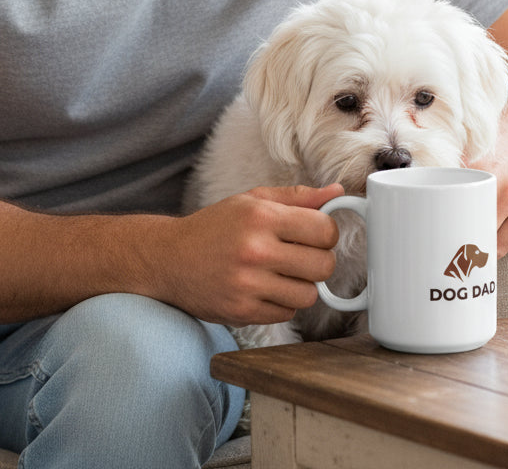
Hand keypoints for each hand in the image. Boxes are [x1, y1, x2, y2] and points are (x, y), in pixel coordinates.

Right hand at [154, 184, 343, 325]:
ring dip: (301, 286)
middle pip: (323, 266)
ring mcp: (248, 285)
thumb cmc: (215, 226)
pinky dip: (281, 304)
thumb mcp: (252, 200)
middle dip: (318, 261)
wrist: (169, 259)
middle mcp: (255, 250)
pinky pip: (286, 314)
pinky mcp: (241, 312)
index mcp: (261, 217)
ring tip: (281, 273)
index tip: (315, 235)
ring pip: (308, 295)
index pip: (324, 230)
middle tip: (301, 256)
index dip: (327, 233)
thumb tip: (337, 193)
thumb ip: (297, 197)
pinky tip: (264, 289)